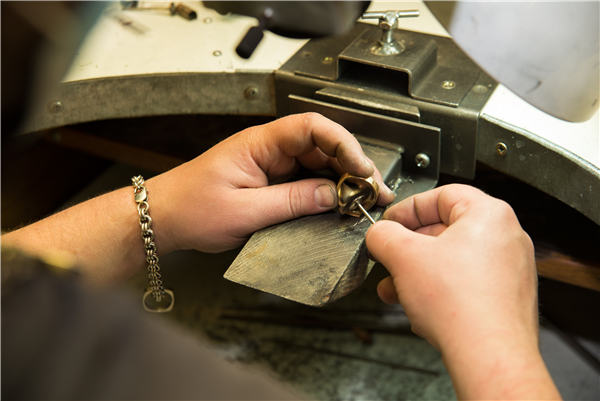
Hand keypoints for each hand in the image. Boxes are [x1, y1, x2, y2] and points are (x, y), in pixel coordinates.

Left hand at [152, 113, 394, 253]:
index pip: (311, 127)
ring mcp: (271, 165)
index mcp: (259, 143)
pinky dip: (325, 193)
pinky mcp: (271, 181)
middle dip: (352, 167)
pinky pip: (306, 181)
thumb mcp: (244, 211)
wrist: (164, 218)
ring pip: (318, 164)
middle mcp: (268, 149)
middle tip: (373, 192)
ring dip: (342, 182)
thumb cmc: (190, 208)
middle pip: (322, 146)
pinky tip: (338, 207)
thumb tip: (331, 195)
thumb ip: (291, 202)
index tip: (361, 169)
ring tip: (362, 202)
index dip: (343, 144)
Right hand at [365, 184, 559, 398]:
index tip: (389, 223)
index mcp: (489, 215)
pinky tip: (417, 306)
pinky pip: (465, 283)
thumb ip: (383, 235)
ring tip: (394, 288)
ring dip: (417, 273)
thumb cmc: (461, 306)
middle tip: (388, 257)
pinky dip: (438, 290)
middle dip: (408, 249)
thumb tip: (378, 234)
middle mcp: (506, 238)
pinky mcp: (505, 298)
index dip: (407, 208)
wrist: (488, 355)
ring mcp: (509, 270)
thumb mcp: (403, 257)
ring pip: (452, 260)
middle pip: (445, 230)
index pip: (441, 195)